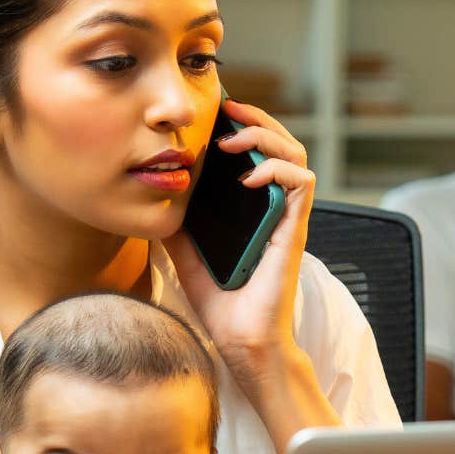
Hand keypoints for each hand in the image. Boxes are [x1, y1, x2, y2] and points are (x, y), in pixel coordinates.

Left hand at [165, 99, 314, 382]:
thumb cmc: (221, 306)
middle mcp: (275, 208)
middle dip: (256, 118)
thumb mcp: (185, 255)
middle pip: (283, 142)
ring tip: (233, 141)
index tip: (216, 115)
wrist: (241, 343)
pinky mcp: (295, 230)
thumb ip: (176, 225)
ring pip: (296, 153)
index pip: (260, 153)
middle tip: (227, 110)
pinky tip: (249, 176)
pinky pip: (301, 181)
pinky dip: (276, 168)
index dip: (244, 126)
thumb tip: (153, 197)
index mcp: (255, 209)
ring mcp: (288, 217)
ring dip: (266, 136)